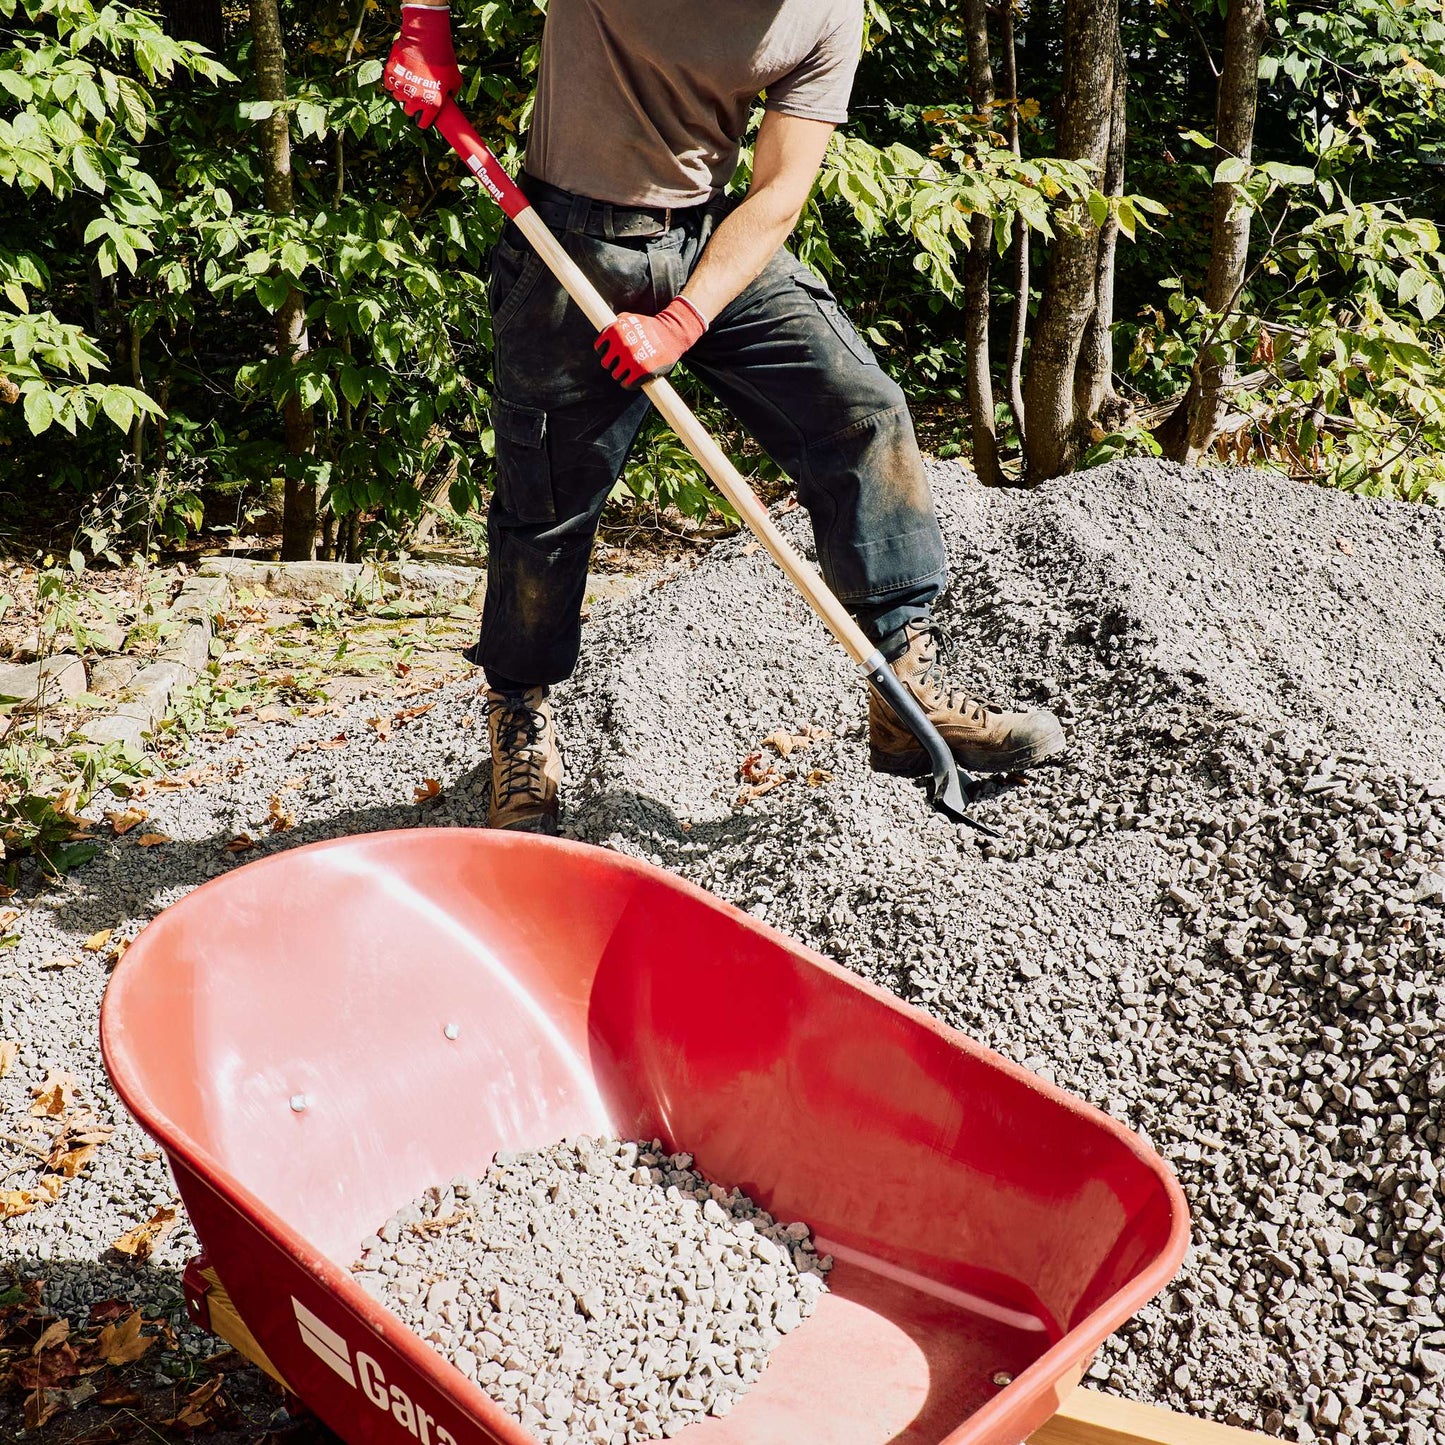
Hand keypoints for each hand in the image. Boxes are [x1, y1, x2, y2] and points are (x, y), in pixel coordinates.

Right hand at [382, 4, 462, 128]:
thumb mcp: (455, 80)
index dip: (423, 120)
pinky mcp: (390, 75)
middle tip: (416, 95)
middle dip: (412, 106)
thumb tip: (449, 100)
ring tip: (409, 80)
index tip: (422, 116)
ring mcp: (401, 87)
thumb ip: (451, 94)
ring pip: (398, 97)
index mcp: (432, 104)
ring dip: (402, 92)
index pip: (423, 123)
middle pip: (408, 111)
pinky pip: (389, 84)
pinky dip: (393, 81)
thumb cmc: (443, 59)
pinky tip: (400, 74)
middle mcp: (415, 99)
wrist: (427, 39)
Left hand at [594, 297, 708, 388]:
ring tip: (629, 371)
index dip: (605, 352)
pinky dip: (628, 384)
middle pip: (606, 363)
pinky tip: (633, 380)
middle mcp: (621, 345)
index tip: (613, 354)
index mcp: (615, 331)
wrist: (672, 334)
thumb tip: (606, 328)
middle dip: (613, 364)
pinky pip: (627, 384)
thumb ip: (617, 323)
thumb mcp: (631, 318)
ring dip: (621, 374)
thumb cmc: (650, 327)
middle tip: (622, 363)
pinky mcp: (642, 371)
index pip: (599, 348)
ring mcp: (631, 359)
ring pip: (616, 375)